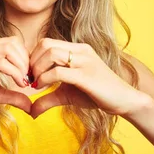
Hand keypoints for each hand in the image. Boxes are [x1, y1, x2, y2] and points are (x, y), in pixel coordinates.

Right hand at [0, 37, 31, 113]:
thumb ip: (13, 96)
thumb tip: (31, 105)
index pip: (12, 42)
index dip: (25, 56)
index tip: (29, 75)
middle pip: (13, 42)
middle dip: (26, 60)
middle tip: (29, 78)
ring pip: (9, 49)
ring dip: (22, 66)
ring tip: (24, 81)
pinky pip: (2, 63)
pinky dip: (15, 73)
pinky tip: (19, 84)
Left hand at [28, 38, 147, 118]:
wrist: (124, 100)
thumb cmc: (97, 95)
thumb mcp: (67, 95)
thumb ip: (48, 99)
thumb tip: (30, 111)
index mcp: (77, 49)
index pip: (46, 42)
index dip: (32, 57)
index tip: (29, 74)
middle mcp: (81, 50)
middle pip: (45, 44)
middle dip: (31, 62)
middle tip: (29, 79)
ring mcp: (84, 61)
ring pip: (50, 53)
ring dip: (37, 69)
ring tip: (36, 84)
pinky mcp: (86, 75)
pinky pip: (58, 71)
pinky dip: (44, 79)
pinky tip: (42, 89)